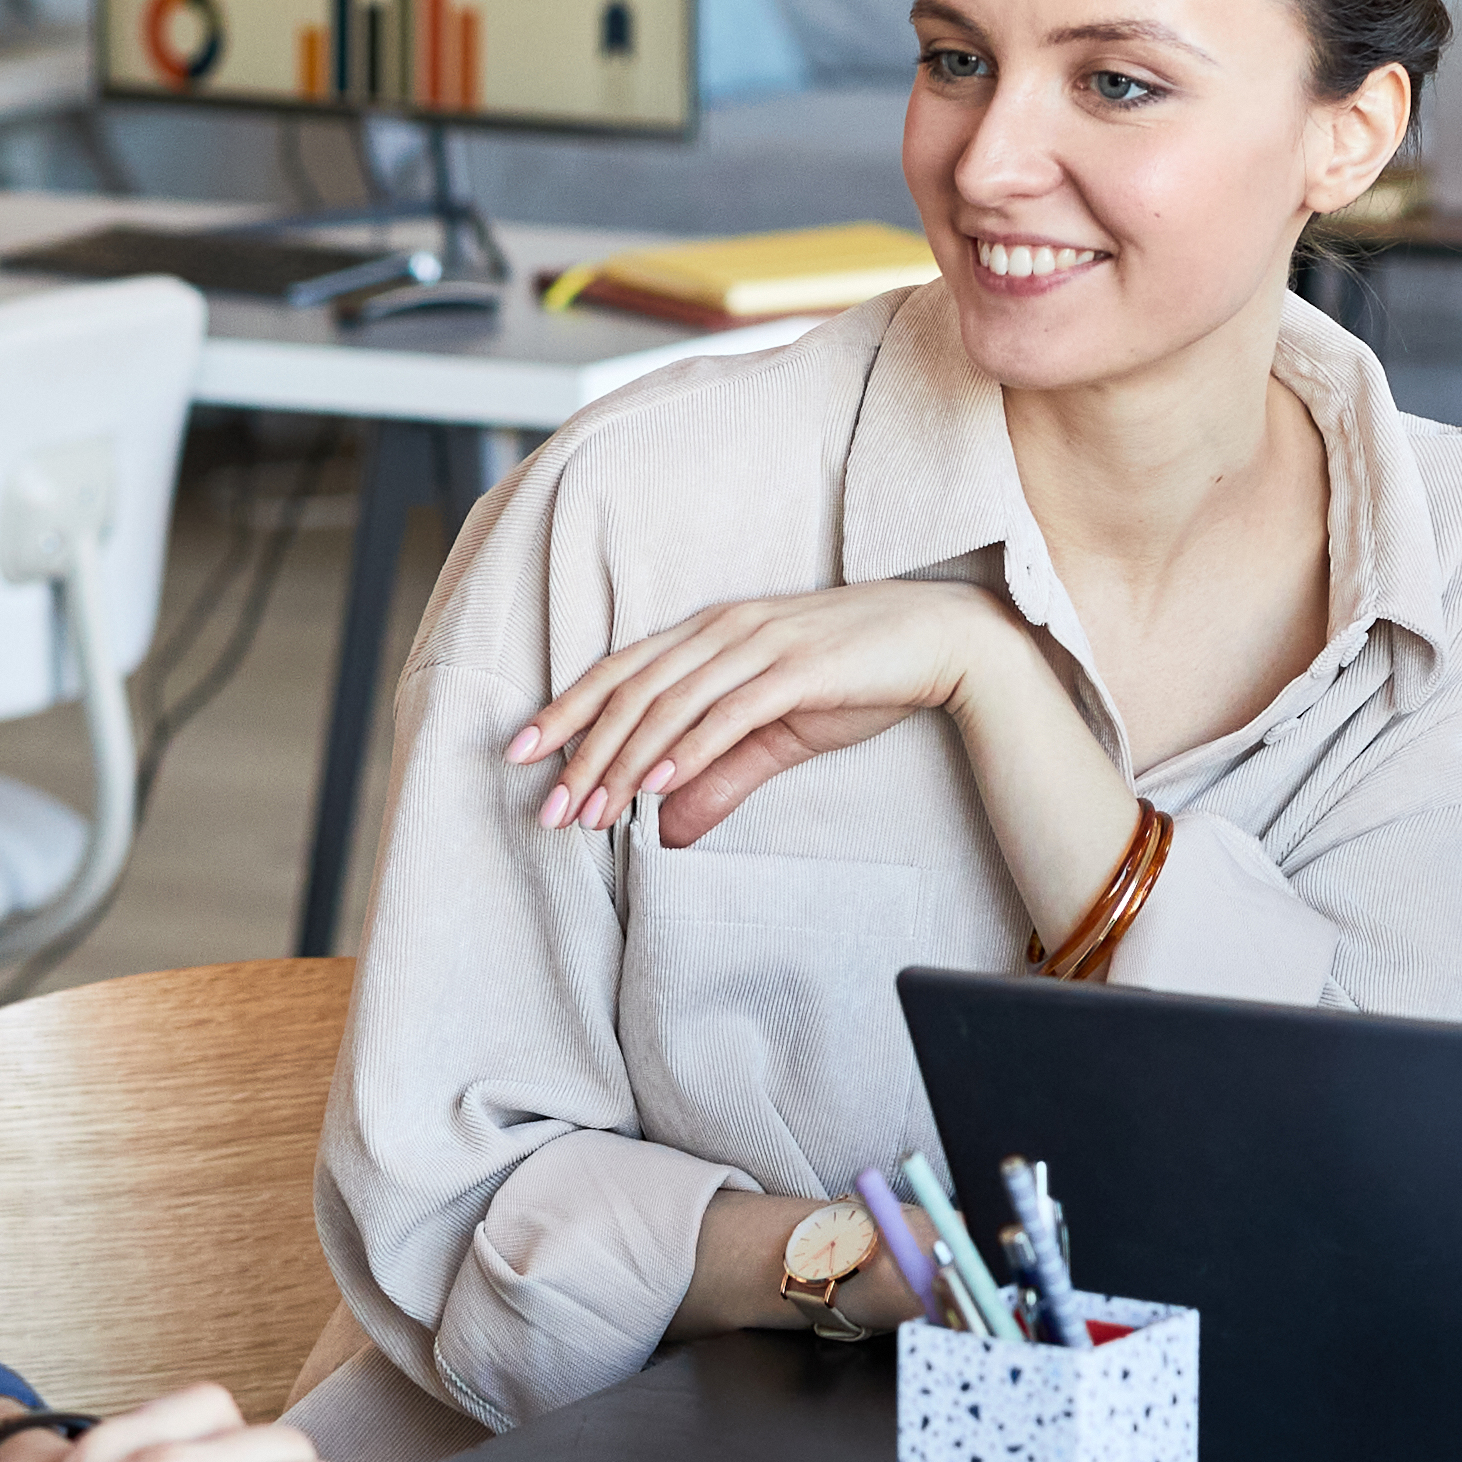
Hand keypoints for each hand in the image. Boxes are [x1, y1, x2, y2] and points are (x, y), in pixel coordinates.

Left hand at [515, 580, 1027, 846]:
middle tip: (547, 809)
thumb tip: (666, 832)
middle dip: (580, 752)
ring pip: (669, 705)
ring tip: (592, 813)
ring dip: (625, 763)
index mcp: (710, 631)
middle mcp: (724, 629)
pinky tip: (659, 784)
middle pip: (630, 691)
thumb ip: (719, 778)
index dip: (566, 711)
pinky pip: (729, 712)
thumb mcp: (776, 735)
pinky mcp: (797, 669)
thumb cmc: (857, 677)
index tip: (520, 754)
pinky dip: (689, 748)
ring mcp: (759, 645)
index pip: (619, 670)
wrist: (941, 640)